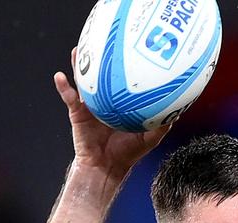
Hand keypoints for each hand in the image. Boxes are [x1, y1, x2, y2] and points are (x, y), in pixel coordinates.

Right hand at [54, 48, 170, 179]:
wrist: (106, 167)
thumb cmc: (128, 153)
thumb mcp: (150, 138)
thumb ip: (162, 124)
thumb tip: (177, 110)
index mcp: (121, 104)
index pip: (123, 81)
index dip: (127, 67)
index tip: (133, 51)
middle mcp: (105, 101)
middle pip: (103, 75)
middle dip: (102, 59)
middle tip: (103, 41)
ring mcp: (90, 105)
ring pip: (84, 81)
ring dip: (79, 65)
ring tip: (78, 50)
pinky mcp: (77, 113)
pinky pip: (68, 97)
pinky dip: (63, 87)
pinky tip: (60, 76)